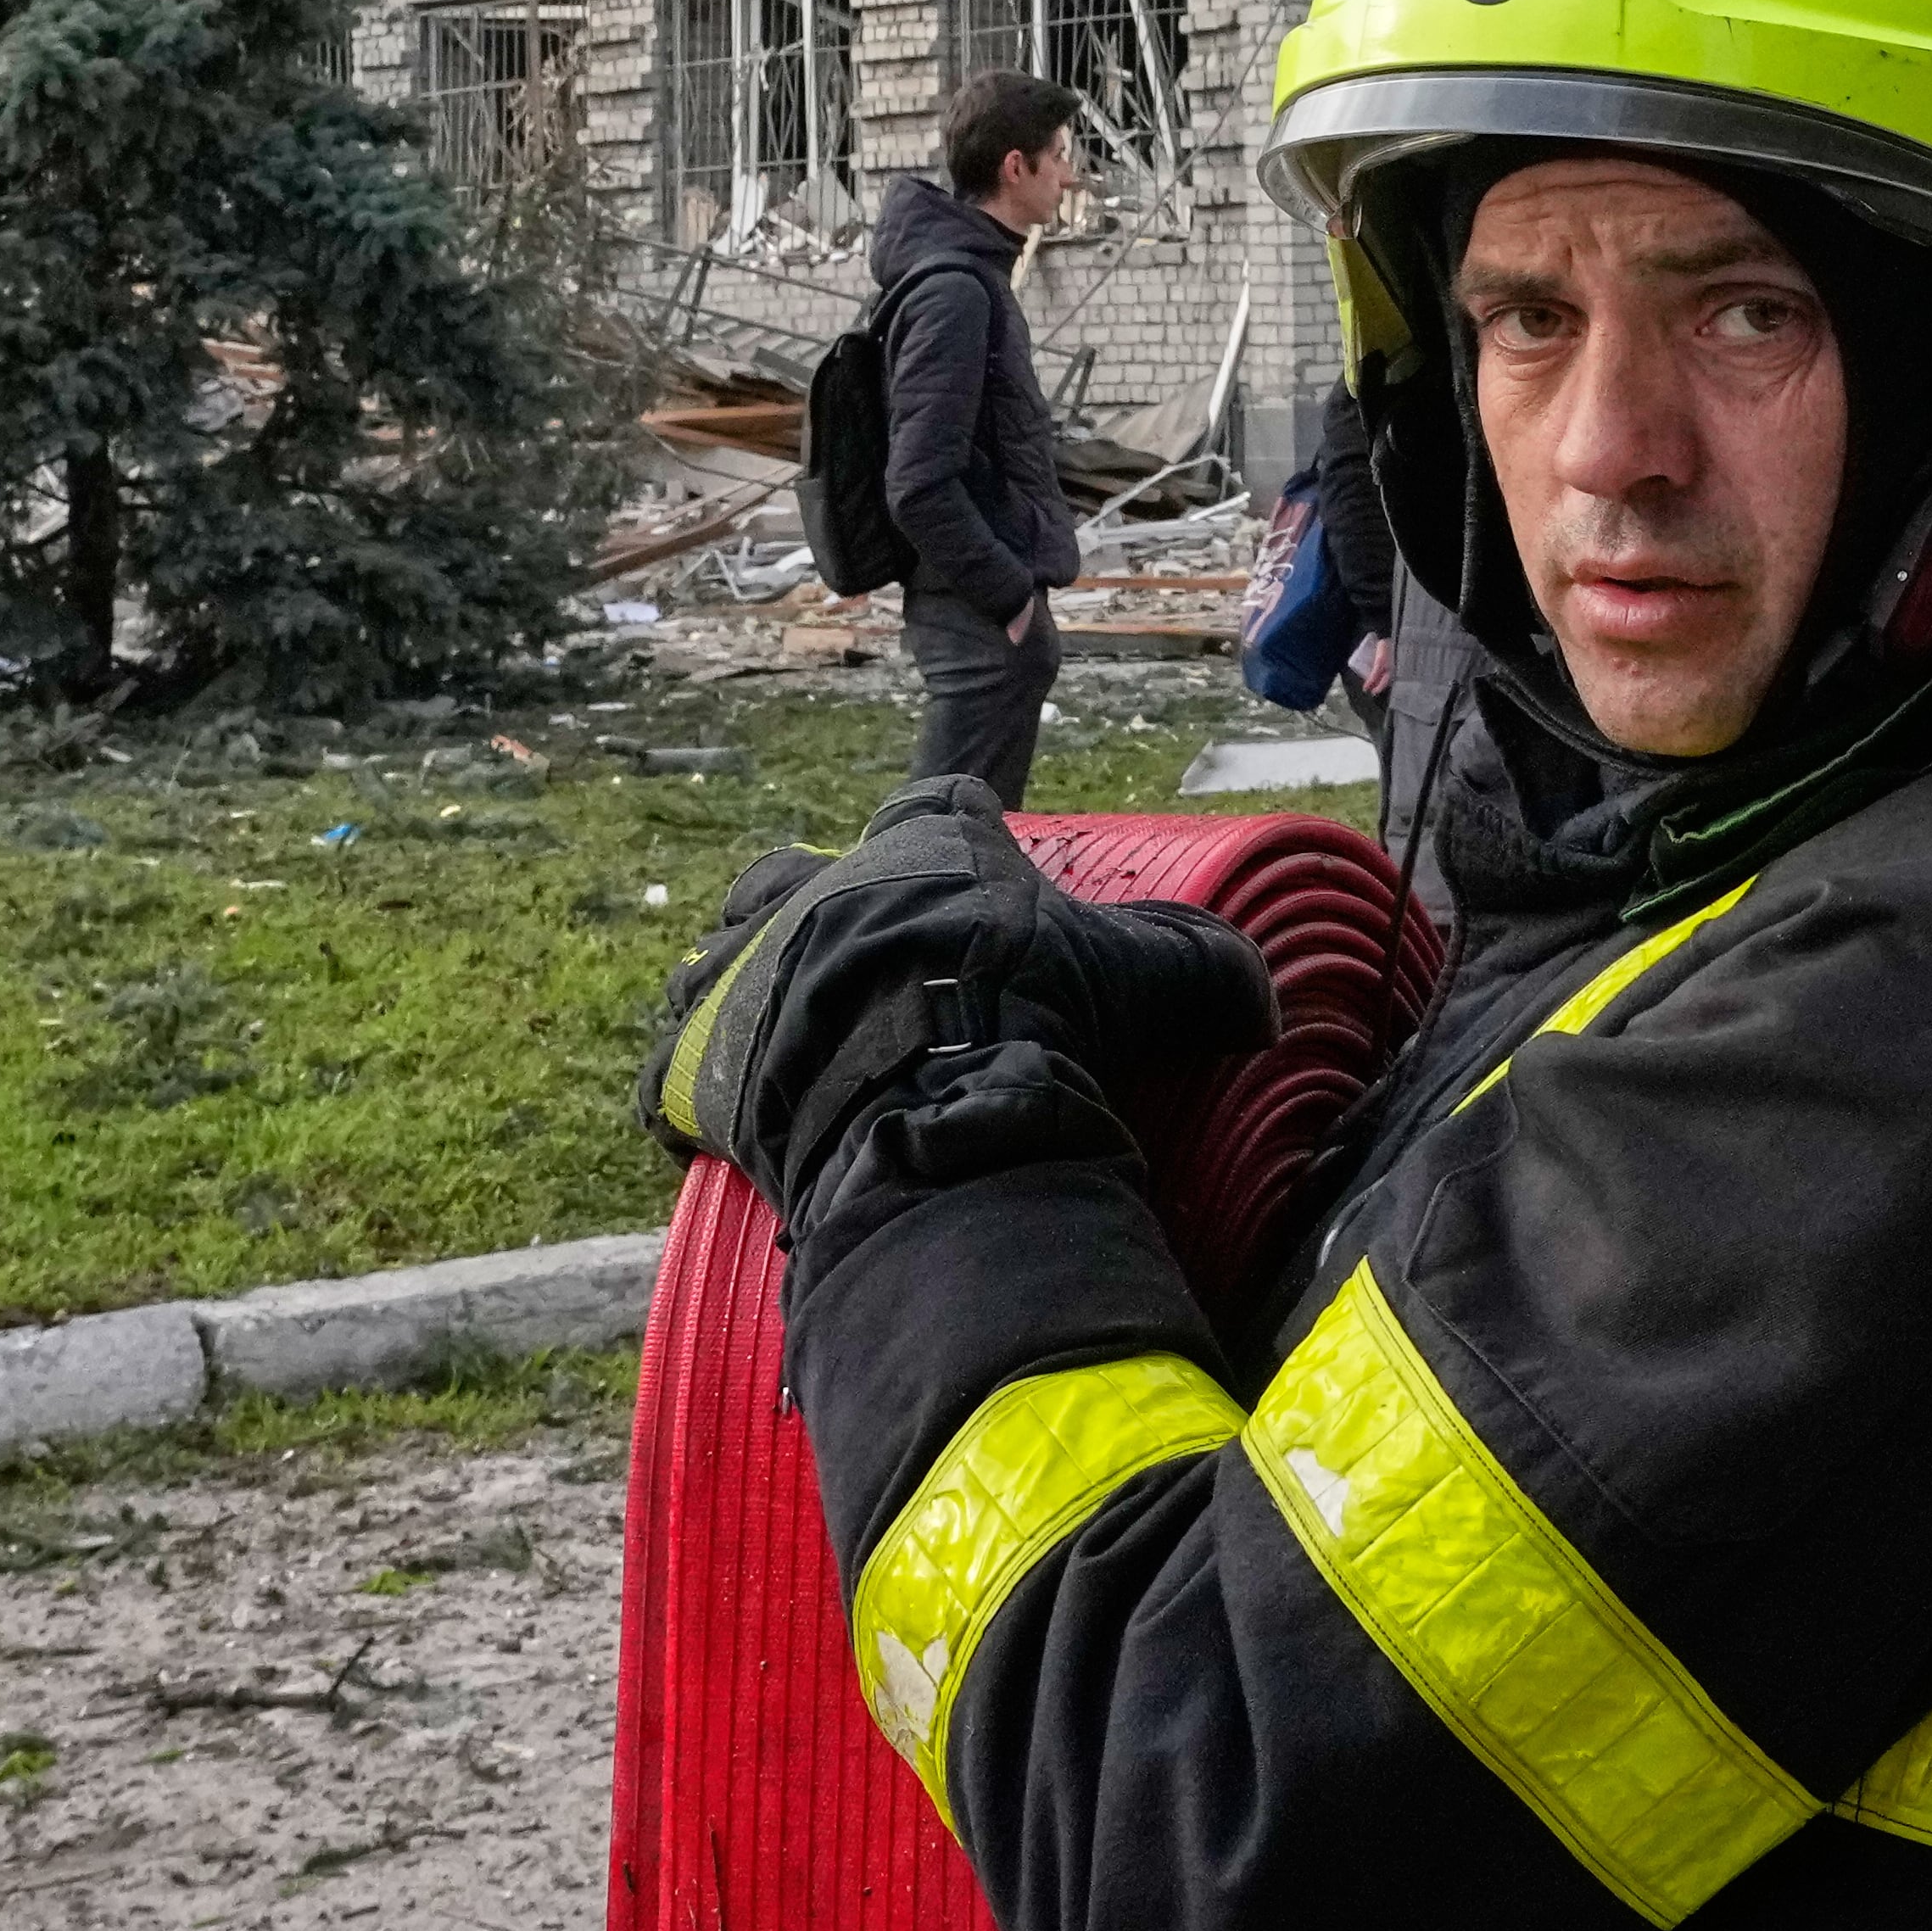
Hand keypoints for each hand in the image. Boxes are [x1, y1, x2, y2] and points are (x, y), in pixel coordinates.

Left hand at [638, 779, 1275, 1224]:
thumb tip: (1264, 1000)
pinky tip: (711, 1121)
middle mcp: (821, 884)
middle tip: (860, 974)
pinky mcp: (695, 1054)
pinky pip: (668, 1065)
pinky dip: (684, 1090)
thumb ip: (1206, 971)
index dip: (957, 844)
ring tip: (771, 1035)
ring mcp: (748, 963)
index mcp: (922, 840)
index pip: (934, 809)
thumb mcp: (1146, 978)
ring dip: (739, 987)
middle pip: (799, 873)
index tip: (978, 890)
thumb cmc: (1037, 1016)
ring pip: (718, 954)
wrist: (926, 1106)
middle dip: (821, 910)